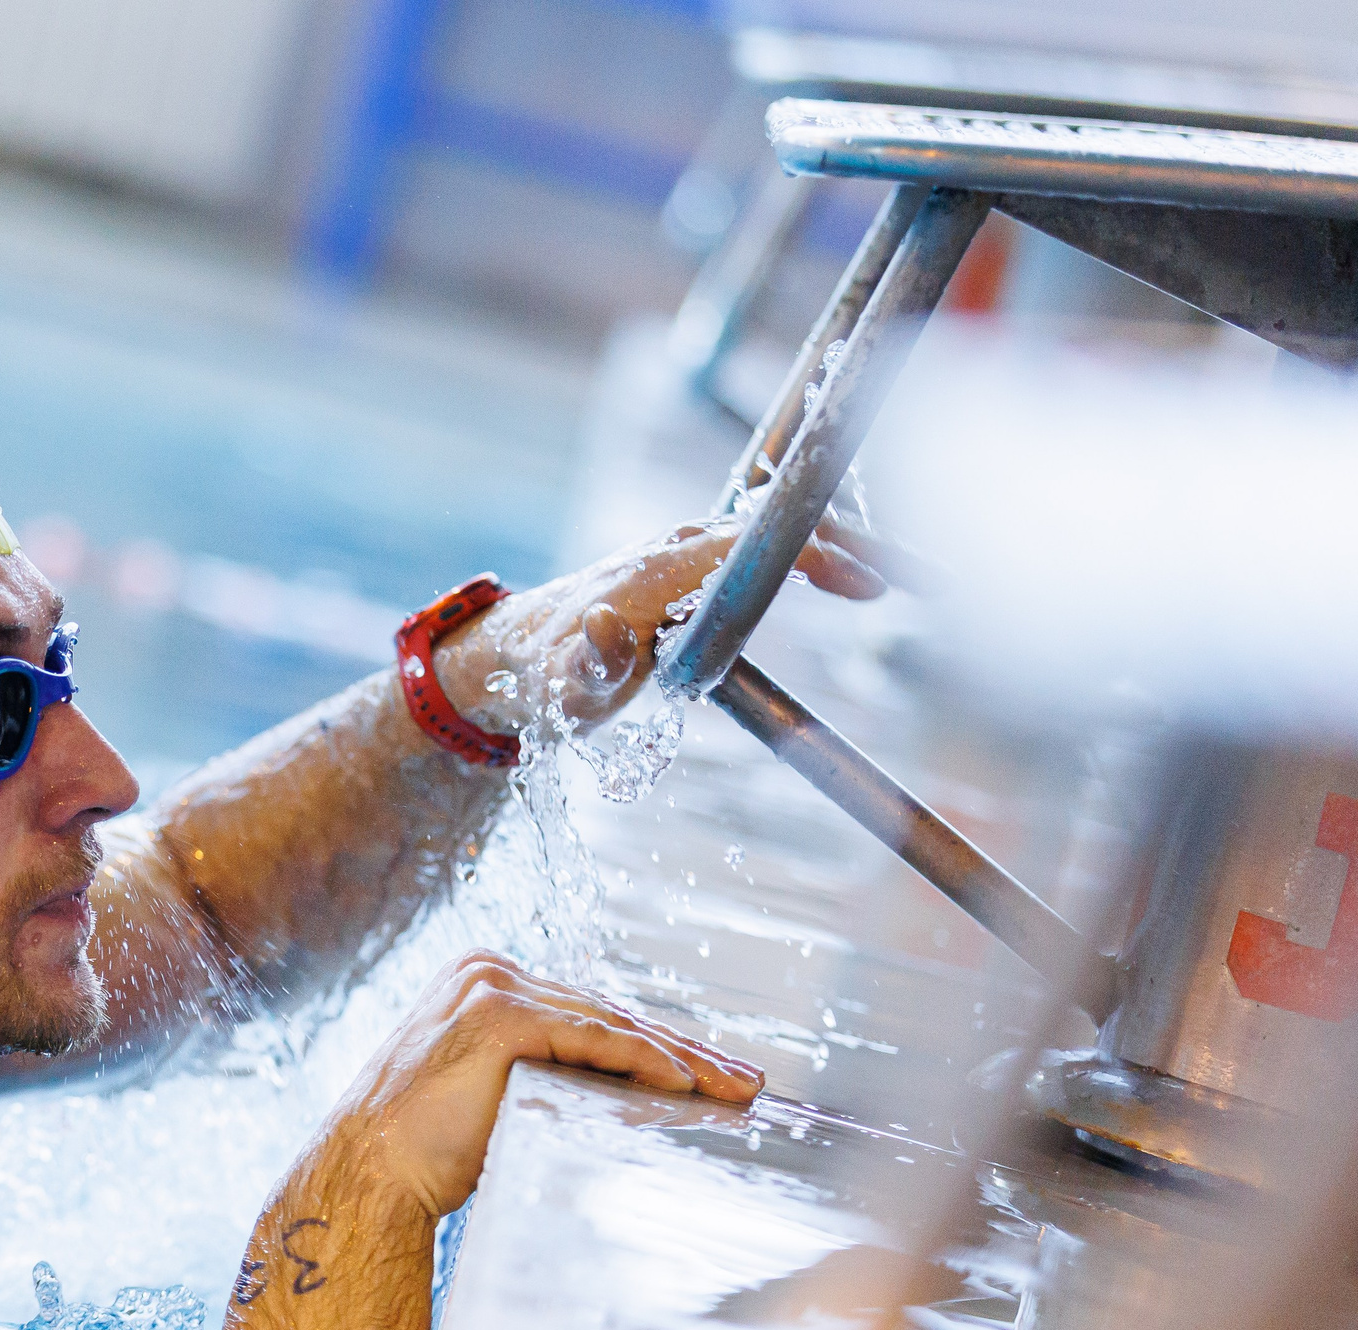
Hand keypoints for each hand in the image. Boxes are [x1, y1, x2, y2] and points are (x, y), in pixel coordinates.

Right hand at [329, 952, 760, 1217]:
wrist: (371, 1171)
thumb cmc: (426, 1149)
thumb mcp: (497, 1092)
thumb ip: (546, 1072)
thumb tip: (626, 1093)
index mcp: (482, 980)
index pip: (590, 1013)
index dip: (655, 1044)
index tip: (709, 1073)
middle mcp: (487, 972)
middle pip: (608, 1013)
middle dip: (683, 1050)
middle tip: (743, 1080)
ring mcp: (491, 988)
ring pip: (610, 1025)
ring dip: (682, 1059)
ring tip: (732, 1089)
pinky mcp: (500, 1016)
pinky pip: (594, 1040)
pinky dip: (646, 1063)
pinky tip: (687, 1085)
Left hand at [433, 513, 894, 734]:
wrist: (517, 651)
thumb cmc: (548, 676)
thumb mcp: (568, 684)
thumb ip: (593, 661)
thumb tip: (605, 625)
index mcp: (662, 567)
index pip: (758, 545)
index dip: (820, 557)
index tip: (879, 586)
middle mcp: (680, 543)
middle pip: (785, 526)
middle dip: (861, 543)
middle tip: (932, 577)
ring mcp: (690, 547)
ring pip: (782, 529)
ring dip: (852, 544)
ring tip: (920, 572)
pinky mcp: (696, 560)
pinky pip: (771, 540)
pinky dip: (824, 549)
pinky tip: (869, 570)